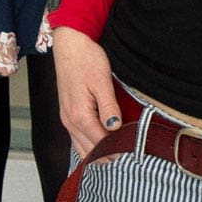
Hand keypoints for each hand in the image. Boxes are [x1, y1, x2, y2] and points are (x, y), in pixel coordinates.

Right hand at [50, 27, 119, 155]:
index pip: (101, 144)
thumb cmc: (86, 60)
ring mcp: (67, 120)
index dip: (119, 148)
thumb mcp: (101, 81)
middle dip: (111, 154)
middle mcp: (70, 122)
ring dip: (100, 153)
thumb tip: (114, 127)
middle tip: (131, 150)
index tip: (135, 147)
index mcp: (80, 115)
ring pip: (83, 149)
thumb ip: (108, 106)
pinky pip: (77, 140)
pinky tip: (103, 144)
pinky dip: (90, 146)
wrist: (69, 46)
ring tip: (120, 150)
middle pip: (91, 151)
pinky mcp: (68, 116)